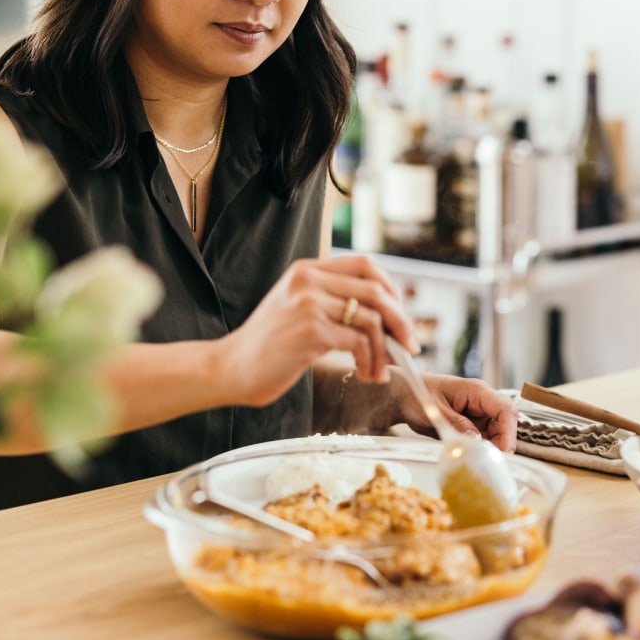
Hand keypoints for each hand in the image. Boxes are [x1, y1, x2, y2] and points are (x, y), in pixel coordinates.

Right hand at [218, 253, 417, 406]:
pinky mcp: (311, 330)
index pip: (365, 265)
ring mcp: (310, 303)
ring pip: (372, 320)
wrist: (230, 368)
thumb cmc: (268, 347)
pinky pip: (359, 342)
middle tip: (409, 345)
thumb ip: (332, 304)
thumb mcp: (298, 310)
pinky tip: (365, 374)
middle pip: (376, 291)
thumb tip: (387, 324)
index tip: (400, 316)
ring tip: (379, 370)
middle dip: (401, 321)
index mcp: (307, 270)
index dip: (391, 289)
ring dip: (385, 350)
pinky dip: (371, 361)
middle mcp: (309, 280)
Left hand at [396, 373, 517, 451]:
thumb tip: (476, 440)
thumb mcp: (435, 410)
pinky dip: (481, 449)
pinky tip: (473, 458)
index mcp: (477, 391)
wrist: (404, 395)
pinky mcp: (471, 424)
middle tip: (491, 461)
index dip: (508, 431)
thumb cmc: (417, 394)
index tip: (503, 450)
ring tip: (480, 461)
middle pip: (505, 423)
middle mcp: (482, 402)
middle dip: (503, 442)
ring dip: (492, 448)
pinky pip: (484, 438)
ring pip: (497, 433)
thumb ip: (457, 424)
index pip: (505, 410)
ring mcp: (477, 413)